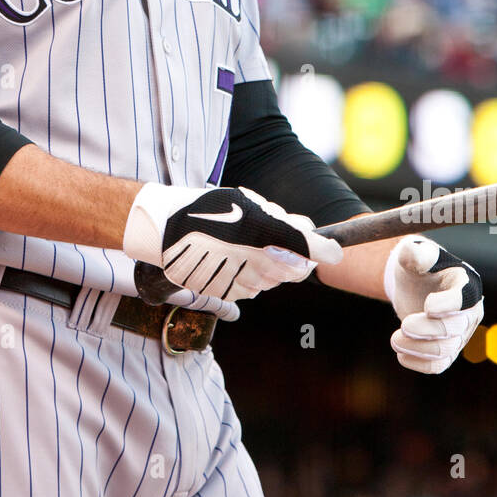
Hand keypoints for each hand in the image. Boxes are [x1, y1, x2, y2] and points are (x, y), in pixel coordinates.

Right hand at [122, 183, 341, 302]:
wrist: (168, 228)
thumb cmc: (211, 209)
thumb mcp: (251, 204)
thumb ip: (286, 222)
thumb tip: (316, 236)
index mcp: (271, 240)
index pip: (313, 252)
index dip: (323, 249)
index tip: (328, 248)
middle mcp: (262, 267)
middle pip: (295, 270)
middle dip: (294, 257)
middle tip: (276, 238)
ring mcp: (244, 283)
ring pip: (272, 280)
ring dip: (269, 266)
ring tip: (244, 243)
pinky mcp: (228, 292)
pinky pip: (249, 287)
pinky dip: (247, 275)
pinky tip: (231, 256)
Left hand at [385, 237, 483, 374]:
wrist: (416, 284)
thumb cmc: (419, 266)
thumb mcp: (415, 255)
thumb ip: (414, 253)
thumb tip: (409, 251)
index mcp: (466, 285)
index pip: (465, 298)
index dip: (449, 304)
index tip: (428, 305)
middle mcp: (469, 312)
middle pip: (455, 328)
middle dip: (428, 330)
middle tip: (403, 326)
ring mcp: (460, 334)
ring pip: (445, 350)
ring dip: (418, 348)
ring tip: (394, 340)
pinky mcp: (447, 351)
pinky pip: (438, 365)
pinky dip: (420, 364)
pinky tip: (401, 356)